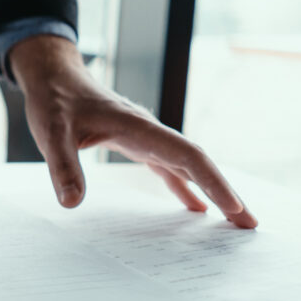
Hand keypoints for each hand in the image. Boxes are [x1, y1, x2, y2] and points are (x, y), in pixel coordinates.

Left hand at [8, 35, 256, 227]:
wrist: (53, 76)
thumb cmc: (53, 100)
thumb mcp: (50, 133)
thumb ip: (62, 167)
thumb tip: (71, 203)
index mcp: (137, 126)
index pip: (186, 156)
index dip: (213, 181)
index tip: (234, 208)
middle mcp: (149, 131)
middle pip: (198, 162)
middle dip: (225, 192)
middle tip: (249, 224)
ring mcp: (145, 137)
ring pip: (187, 165)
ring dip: (211, 190)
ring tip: (234, 220)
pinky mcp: (135, 142)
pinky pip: (168, 167)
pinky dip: (184, 186)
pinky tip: (194, 207)